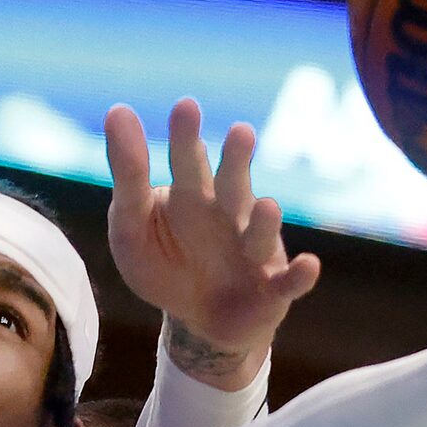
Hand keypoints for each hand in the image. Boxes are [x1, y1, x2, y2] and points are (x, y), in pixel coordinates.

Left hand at [102, 99, 320, 388]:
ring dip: (265, 220)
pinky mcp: (272, 289)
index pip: (189, 160)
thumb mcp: (131, 224)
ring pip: (260, 230)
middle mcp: (229, 214)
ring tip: (266, 206)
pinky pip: (288, 282)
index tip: (185, 106)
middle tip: (240, 132)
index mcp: (193, 193)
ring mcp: (253, 250)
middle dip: (237, 161)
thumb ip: (128, 174)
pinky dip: (300, 275)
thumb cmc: (163, 263)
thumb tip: (117, 109)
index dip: (188, 137)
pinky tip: (308, 265)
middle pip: (232, 184)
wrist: (199, 320)